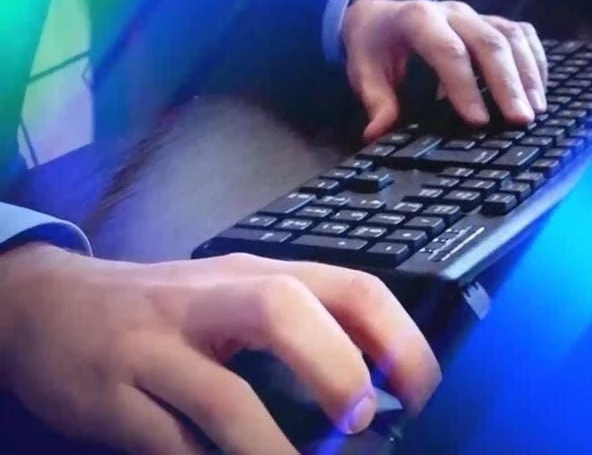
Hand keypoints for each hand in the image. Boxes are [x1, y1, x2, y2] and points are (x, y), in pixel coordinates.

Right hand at [0, 244, 439, 454]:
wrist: (49, 305)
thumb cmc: (166, 308)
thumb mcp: (236, 296)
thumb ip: (300, 327)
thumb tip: (377, 386)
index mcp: (257, 275)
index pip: (348, 286)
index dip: (398, 338)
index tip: (420, 391)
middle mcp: (209, 302)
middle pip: (283, 311)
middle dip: (336, 370)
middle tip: (360, 421)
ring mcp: (155, 348)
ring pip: (222, 397)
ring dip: (272, 449)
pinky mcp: (109, 397)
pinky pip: (167, 445)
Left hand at [342, 0, 548, 140]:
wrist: (381, 15)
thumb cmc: (375, 46)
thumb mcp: (364, 72)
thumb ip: (376, 102)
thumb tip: (376, 134)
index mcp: (418, 19)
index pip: (449, 51)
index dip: (465, 86)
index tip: (479, 121)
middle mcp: (453, 12)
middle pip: (489, 42)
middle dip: (508, 83)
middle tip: (521, 121)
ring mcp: (477, 13)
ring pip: (512, 36)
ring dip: (528, 74)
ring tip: (536, 111)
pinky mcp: (492, 20)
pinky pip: (523, 34)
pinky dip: (535, 62)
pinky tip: (539, 93)